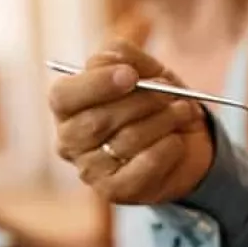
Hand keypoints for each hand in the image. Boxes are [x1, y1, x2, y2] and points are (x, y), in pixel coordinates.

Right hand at [50, 42, 211, 203]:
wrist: (183, 140)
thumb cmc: (153, 101)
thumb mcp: (142, 68)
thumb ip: (125, 55)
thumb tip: (121, 63)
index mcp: (67, 106)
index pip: (63, 96)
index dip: (96, 84)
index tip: (130, 75)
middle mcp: (69, 141)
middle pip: (97, 120)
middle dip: (141, 102)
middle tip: (169, 94)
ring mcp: (89, 170)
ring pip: (126, 141)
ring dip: (163, 121)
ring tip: (183, 111)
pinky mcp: (115, 191)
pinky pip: (144, 165)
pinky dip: (168, 148)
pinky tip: (176, 140)